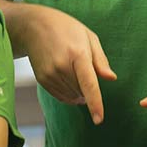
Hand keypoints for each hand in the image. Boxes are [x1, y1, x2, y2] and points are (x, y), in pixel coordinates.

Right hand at [19, 6, 115, 123]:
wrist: (34, 26)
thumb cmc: (67, 29)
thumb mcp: (89, 37)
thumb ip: (101, 60)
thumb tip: (111, 78)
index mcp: (78, 54)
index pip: (89, 84)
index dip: (95, 104)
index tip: (99, 120)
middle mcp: (62, 66)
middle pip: (82, 92)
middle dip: (88, 88)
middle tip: (84, 69)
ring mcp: (49, 74)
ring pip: (72, 96)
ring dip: (78, 92)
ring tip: (74, 71)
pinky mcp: (42, 79)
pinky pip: (60, 96)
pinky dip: (69, 94)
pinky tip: (68, 80)